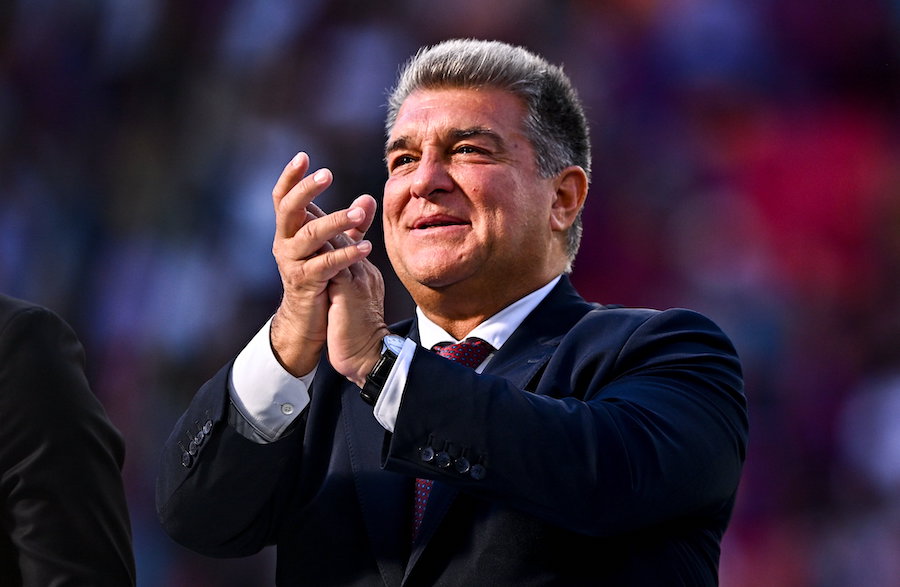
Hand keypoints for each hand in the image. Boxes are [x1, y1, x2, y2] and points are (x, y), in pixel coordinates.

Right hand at [269, 152, 375, 375]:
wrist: (311, 321)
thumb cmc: (322, 279)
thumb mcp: (335, 247)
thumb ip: (350, 224)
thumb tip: (367, 197)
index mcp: (289, 231)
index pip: (283, 198)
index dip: (290, 177)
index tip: (303, 156)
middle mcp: (284, 243)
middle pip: (289, 210)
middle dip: (306, 190)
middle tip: (326, 174)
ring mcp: (292, 264)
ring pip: (309, 236)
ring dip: (335, 221)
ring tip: (358, 213)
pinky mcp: (306, 283)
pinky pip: (325, 265)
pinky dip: (346, 255)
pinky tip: (367, 248)